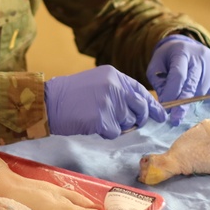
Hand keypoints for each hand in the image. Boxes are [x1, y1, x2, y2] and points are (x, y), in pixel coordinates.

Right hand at [45, 65, 166, 138]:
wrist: (48, 101)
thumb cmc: (70, 95)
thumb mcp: (96, 82)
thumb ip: (117, 90)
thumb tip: (138, 107)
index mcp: (114, 76)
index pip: (141, 91)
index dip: (152, 105)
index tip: (161, 116)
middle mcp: (115, 87)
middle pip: (139, 109)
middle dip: (135, 119)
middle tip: (121, 122)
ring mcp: (109, 103)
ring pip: (127, 123)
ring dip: (116, 126)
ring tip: (96, 118)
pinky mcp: (102, 119)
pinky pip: (114, 133)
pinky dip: (105, 133)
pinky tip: (92, 124)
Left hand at [146, 35, 209, 125]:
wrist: (187, 46)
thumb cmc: (169, 59)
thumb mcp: (157, 66)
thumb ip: (159, 82)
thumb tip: (166, 102)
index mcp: (181, 51)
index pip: (179, 75)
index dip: (172, 93)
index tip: (166, 107)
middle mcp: (200, 54)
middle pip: (192, 84)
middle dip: (183, 103)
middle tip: (176, 118)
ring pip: (204, 89)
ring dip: (192, 98)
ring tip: (184, 97)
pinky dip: (205, 94)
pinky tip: (197, 90)